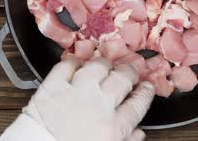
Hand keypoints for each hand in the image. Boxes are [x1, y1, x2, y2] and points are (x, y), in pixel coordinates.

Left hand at [24, 57, 154, 140]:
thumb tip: (138, 133)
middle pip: (122, 78)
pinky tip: (77, 67)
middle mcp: (97, 106)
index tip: (146, 87)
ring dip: (104, 65)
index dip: (145, 92)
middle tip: (128, 72)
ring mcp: (74, 93)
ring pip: (97, 66)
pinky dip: (73, 63)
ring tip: (105, 67)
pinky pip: (66, 65)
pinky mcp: (51, 88)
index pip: (138, 103)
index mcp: (112, 128)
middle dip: (130, 72)